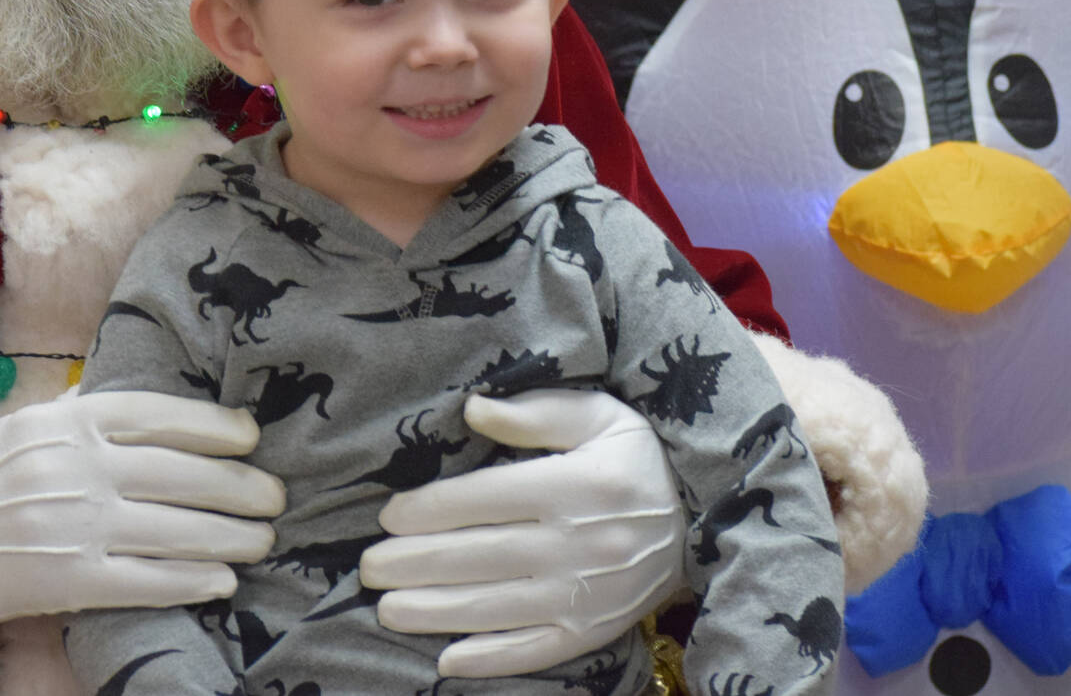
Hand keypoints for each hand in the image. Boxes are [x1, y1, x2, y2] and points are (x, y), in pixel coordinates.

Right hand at [0, 390, 284, 628]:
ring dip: (230, 536)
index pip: (160, 415)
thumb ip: (96, 414)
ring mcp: (77, 525)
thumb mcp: (39, 423)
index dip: (214, 425)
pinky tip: (222, 582)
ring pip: (175, 529)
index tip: (250, 437)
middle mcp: (79, 467)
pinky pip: (147, 580)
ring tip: (261, 539)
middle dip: (239, 487)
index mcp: (73, 421)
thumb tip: (168, 413)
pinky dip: (191, 581)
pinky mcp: (70, 579)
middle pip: (180, 474)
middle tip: (274, 496)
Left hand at [359, 388, 683, 678]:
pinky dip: (491, 659)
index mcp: (574, 485)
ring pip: (497, 607)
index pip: (485, 500)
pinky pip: (536, 650)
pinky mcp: (595, 630)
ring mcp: (587, 594)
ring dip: (436, 612)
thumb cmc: (638, 458)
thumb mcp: (599, 416)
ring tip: (385, 609)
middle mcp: (579, 544)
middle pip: (481, 557)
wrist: (703, 518)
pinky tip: (447, 660)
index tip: (388, 516)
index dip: (430, 509)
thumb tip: (472, 409)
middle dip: (416, 563)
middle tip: (367, 566)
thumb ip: (535, 414)